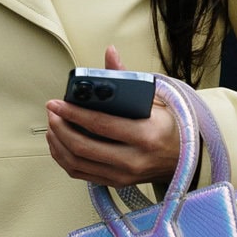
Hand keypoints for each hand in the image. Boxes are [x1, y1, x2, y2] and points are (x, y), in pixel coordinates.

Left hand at [45, 45, 181, 190]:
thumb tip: (110, 53)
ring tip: (53, 125)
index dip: (73, 113)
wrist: (183, 158)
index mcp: (146, 135)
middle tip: (52, 112)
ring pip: (78, 162)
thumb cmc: (167, 126)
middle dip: (61, 127)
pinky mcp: (115, 183)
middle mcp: (134, 159)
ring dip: (58, 143)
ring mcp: (123, 175)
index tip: (57, 103)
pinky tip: (59, 143)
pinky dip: (64, 158)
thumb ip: (127, 77)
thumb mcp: (154, 99)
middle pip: (83, 146)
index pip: (101, 124)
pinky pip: (80, 173)